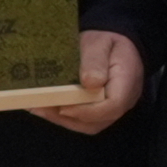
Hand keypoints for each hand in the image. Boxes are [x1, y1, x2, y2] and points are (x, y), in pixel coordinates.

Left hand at [30, 29, 145, 135]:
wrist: (110, 46)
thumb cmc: (104, 42)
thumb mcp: (98, 43)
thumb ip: (94, 60)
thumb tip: (90, 83)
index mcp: (127, 80)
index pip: (113, 104)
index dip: (87, 110)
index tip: (63, 106)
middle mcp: (125, 100)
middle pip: (99, 120)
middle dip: (69, 116)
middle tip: (41, 105)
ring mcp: (114, 109)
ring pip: (90, 125)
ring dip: (63, 119)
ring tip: (39, 106)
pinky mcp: (102, 113)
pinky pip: (85, 122)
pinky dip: (64, 118)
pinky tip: (45, 108)